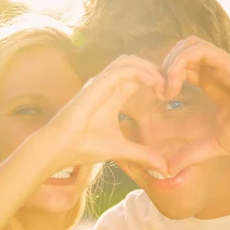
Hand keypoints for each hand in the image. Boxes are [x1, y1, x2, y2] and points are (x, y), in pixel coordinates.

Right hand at [46, 55, 168, 174]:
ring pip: (128, 60)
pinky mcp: (96, 85)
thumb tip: (164, 169)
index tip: (167, 94)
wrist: (60, 148)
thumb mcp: (121, 150)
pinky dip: (140, 71)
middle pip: (134, 63)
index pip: (136, 76)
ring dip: (149, 67)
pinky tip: (153, 83)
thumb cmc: (83, 147)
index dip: (154, 79)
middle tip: (169, 85)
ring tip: (162, 83)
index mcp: (113, 96)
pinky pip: (122, 69)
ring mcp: (101, 83)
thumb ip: (142, 155)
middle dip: (154, 69)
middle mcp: (107, 85)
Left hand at [162, 36, 229, 173]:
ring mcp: (221, 64)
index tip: (159, 98)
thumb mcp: (215, 144)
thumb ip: (191, 154)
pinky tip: (175, 85)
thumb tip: (168, 170)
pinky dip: (180, 62)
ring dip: (170, 63)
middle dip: (162, 67)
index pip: (181, 67)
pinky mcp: (229, 62)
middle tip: (159, 92)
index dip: (165, 77)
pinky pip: (198, 49)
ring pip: (187, 45)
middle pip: (179, 51)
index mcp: (212, 83)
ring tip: (167, 89)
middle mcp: (215, 70)